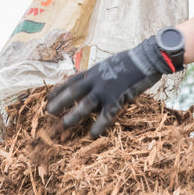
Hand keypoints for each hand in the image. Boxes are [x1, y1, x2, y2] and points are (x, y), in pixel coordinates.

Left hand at [46, 32, 180, 136]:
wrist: (145, 59)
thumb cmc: (129, 62)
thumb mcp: (108, 65)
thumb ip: (97, 77)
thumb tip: (90, 87)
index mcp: (93, 71)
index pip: (70, 81)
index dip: (58, 90)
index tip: (48, 98)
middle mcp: (95, 80)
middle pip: (72, 92)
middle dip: (60, 102)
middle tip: (48, 113)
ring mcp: (105, 90)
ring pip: (85, 104)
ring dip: (73, 115)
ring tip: (63, 124)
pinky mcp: (117, 99)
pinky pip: (106, 116)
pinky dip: (98, 126)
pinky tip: (92, 136)